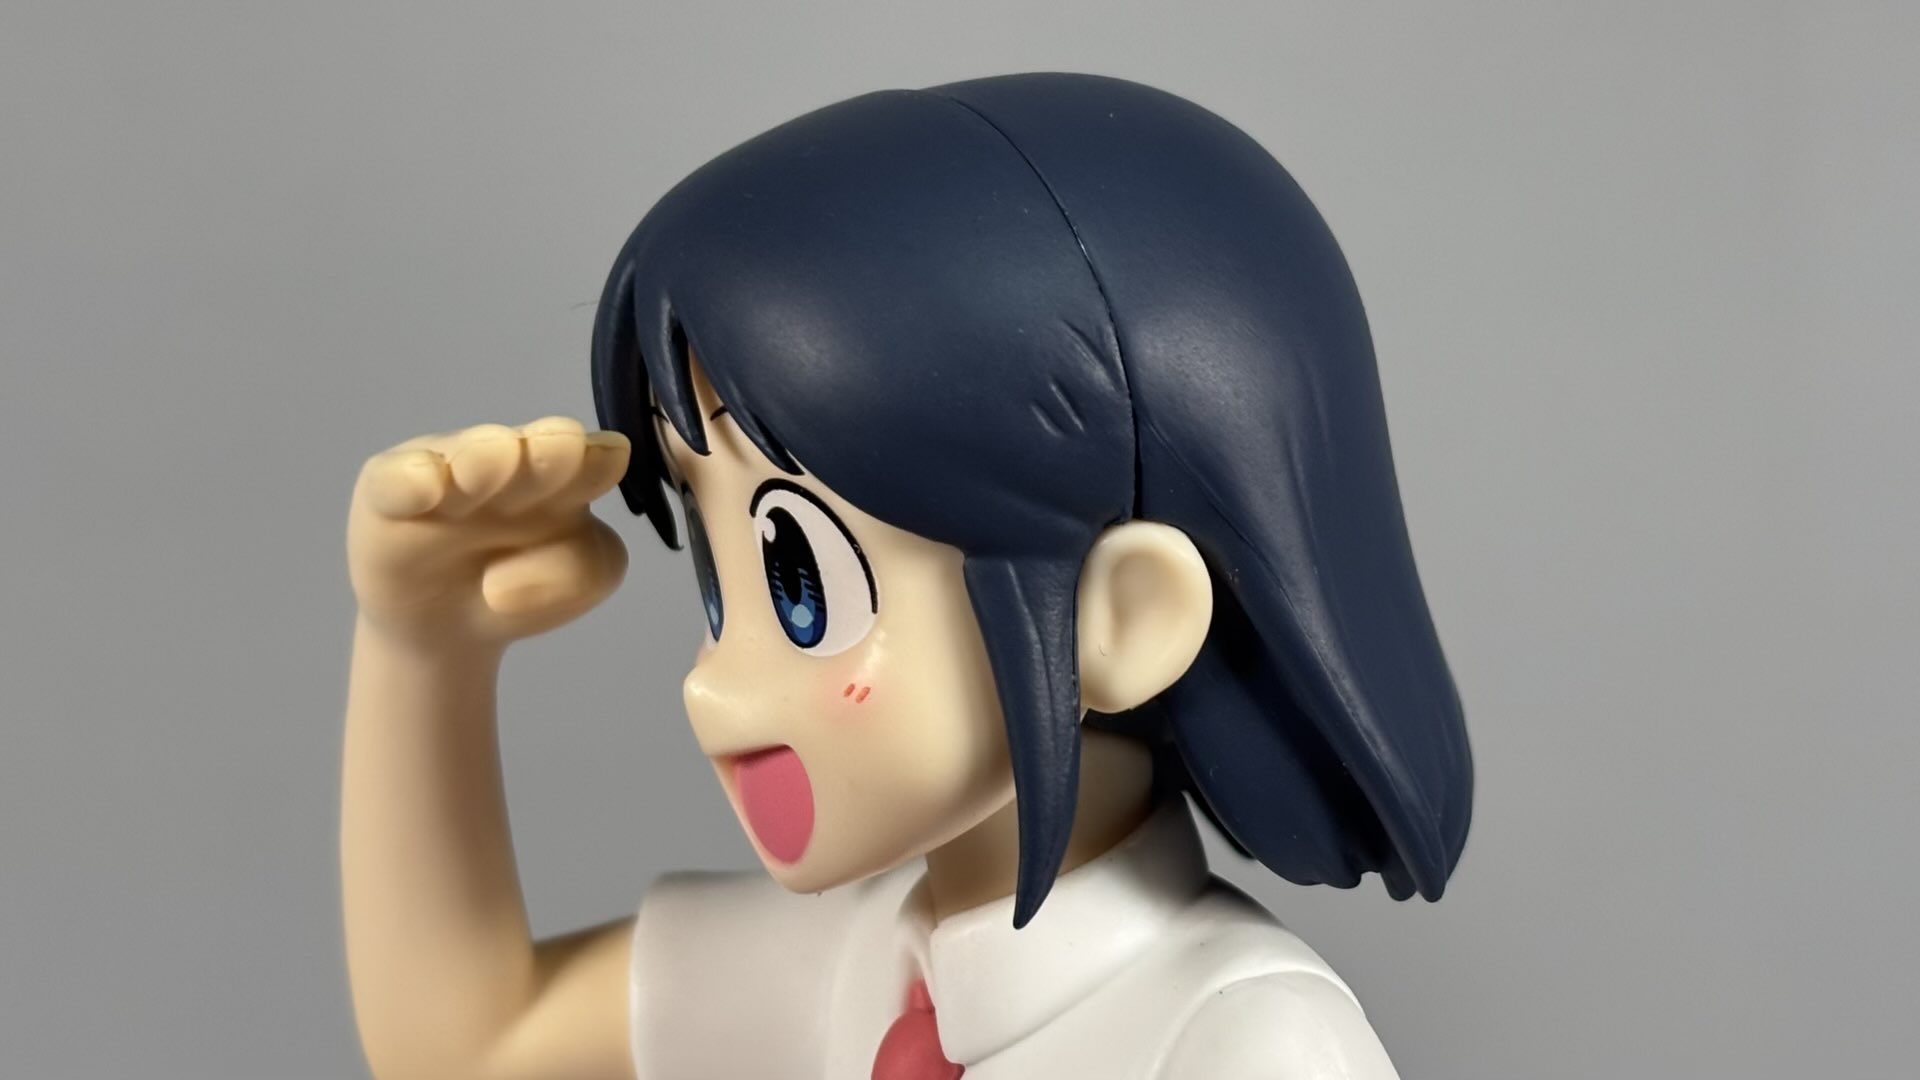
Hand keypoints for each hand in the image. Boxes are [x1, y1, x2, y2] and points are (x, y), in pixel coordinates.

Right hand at [347, 417, 630, 650]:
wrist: (448, 625)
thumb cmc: (524, 587)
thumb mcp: (578, 583)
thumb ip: (577, 571)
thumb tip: (505, 584)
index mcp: (570, 475)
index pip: (591, 462)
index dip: (597, 461)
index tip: (608, 461)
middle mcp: (512, 459)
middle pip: (533, 450)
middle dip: (548, 450)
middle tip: (562, 447)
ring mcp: (449, 470)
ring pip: (468, 457)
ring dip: (485, 459)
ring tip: (492, 463)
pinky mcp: (390, 491)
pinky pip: (396, 480)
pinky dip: (409, 479)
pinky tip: (424, 484)